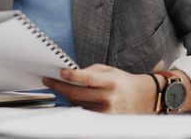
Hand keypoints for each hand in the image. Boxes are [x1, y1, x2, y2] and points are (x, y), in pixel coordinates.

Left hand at [42, 64, 157, 113]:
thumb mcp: (109, 70)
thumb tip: (70, 74)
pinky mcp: (103, 119)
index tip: (60, 72)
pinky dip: (75, 104)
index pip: (88, 78)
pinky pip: (83, 111)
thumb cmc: (123, 82)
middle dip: (60, 86)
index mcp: (110, 82)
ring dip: (66, 95)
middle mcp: (108, 97)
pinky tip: (70, 98)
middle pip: (77, 93)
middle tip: (48, 80)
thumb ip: (90, 71)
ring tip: (61, 87)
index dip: (72, 75)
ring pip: (77, 103)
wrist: (142, 98)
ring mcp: (105, 111)